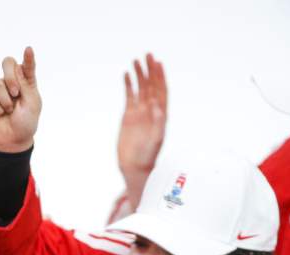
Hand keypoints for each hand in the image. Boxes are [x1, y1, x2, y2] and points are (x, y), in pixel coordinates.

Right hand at [0, 47, 40, 152]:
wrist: (12, 139)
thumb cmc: (26, 121)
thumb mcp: (32, 104)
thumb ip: (26, 84)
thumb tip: (19, 65)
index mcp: (26, 81)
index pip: (27, 65)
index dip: (28, 57)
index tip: (29, 49)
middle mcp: (11, 81)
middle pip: (7, 63)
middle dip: (11, 77)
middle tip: (15, 93)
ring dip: (5, 101)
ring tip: (9, 110)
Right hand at [117, 53, 166, 202]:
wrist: (134, 165)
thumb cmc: (147, 155)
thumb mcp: (155, 140)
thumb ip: (158, 123)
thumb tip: (158, 107)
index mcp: (161, 114)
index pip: (161, 91)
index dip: (160, 76)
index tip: (158, 63)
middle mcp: (151, 110)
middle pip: (151, 86)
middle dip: (150, 70)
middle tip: (148, 54)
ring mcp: (140, 112)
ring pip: (140, 89)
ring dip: (139, 75)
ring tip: (136, 61)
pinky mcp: (129, 115)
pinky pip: (129, 96)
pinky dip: (129, 85)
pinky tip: (127, 75)